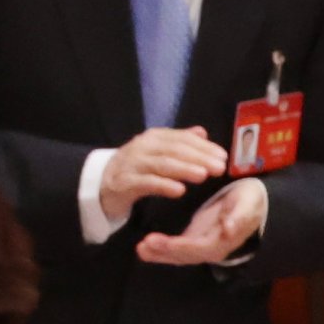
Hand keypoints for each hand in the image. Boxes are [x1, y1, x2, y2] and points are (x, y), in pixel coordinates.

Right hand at [97, 125, 230, 221]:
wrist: (101, 183)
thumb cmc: (136, 167)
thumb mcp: (157, 151)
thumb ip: (179, 141)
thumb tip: (201, 132)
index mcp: (153, 137)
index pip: (182, 139)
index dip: (204, 147)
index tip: (223, 156)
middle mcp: (142, 147)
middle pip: (174, 150)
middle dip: (199, 158)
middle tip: (219, 167)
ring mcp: (131, 164)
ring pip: (162, 165)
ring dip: (184, 169)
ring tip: (203, 176)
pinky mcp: (123, 182)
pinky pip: (146, 183)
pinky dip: (163, 186)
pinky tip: (179, 191)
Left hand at [138, 172, 271, 266]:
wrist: (254, 200)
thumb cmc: (250, 201)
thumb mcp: (247, 204)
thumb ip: (239, 218)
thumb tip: (229, 229)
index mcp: (223, 242)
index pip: (197, 248)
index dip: (177, 247)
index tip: (157, 241)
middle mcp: (211, 248)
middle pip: (184, 255)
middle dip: (163, 253)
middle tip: (143, 245)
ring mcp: (202, 245)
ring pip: (178, 255)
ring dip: (159, 254)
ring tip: (140, 248)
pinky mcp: (195, 239)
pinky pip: (176, 248)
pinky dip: (161, 249)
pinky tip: (145, 247)